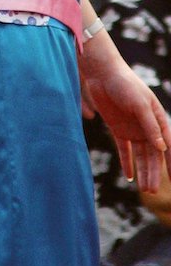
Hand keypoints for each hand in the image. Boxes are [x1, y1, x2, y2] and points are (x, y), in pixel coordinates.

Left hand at [79, 29, 170, 191]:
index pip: (168, 146)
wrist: (102, 74)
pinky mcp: (118, 129)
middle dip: (154, 173)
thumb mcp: (140, 104)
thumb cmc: (125, 84)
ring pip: (140, 156)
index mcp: (158, 119)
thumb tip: (162, 148)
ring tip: (145, 189)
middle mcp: (147, 127)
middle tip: (152, 191)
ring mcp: (133, 129)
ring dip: (143, 172)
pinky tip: (129, 177)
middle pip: (153, 155)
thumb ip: (151, 126)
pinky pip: (125, 150)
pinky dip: (127, 163)